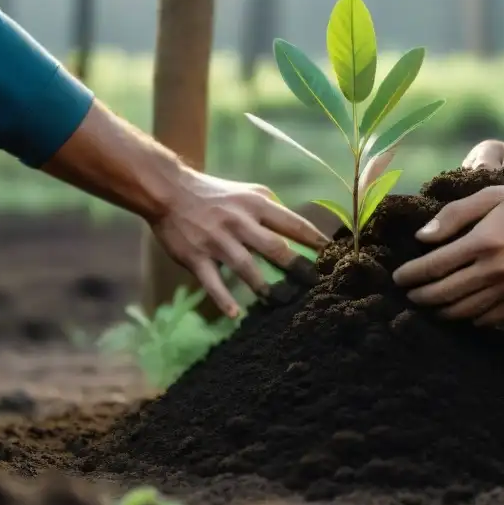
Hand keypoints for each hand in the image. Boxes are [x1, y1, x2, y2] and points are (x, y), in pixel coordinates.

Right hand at [150, 170, 328, 317]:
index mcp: (256, 205)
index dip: (316, 240)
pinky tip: (233, 313)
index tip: (333, 256)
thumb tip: (299, 231)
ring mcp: (217, 240)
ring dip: (264, 287)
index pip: (293, 224)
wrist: (170, 191)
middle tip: (313, 285)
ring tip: (279, 301)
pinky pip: (211, 280)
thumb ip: (272, 209)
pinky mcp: (195, 256)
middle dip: (297, 268)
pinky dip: (222, 298)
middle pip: (275, 247)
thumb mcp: (248, 192)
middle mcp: (239, 222)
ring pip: (246, 267)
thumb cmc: (216, 194)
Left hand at [392, 185, 503, 325]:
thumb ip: (452, 215)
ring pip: (464, 311)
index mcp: (483, 242)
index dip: (410, 275)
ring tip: (429, 304)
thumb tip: (421, 238)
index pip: (434, 266)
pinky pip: (489, 319)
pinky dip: (469, 318)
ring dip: (440, 310)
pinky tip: (460, 309)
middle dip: (419, 296)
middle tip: (409, 294)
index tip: (398, 278)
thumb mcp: (488, 195)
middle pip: (444, 293)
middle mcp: (496, 270)